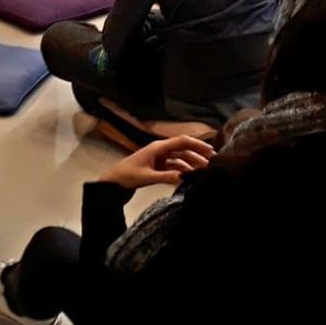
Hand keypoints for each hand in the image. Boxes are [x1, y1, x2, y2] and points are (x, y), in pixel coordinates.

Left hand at [100, 135, 215, 189]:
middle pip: (183, 149)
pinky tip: (190, 176)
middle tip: (212, 163)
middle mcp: (161, 150)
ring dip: (191, 163)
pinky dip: (183, 170)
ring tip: (204, 172)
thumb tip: (185, 177)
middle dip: (198, 155)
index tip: (211, 151)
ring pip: (180, 158)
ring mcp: (159, 158)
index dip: (197, 145)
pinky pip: (174, 166)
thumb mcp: (147, 177)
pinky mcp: (157, 166)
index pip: (182, 142)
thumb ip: (166, 176)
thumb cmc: (127, 176)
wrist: (112, 182)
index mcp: (158, 147)